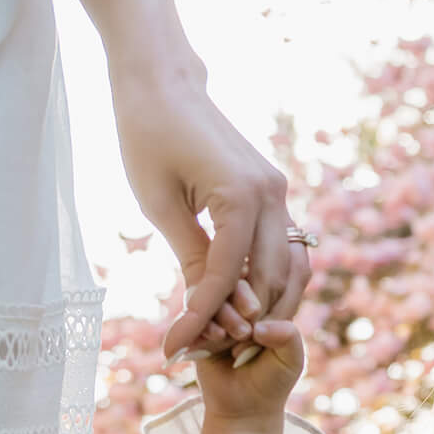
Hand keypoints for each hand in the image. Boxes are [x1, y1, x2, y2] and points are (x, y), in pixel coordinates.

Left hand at [108, 63, 292, 356]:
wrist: (164, 82)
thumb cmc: (148, 136)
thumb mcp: (160, 205)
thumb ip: (190, 256)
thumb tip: (204, 307)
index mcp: (242, 197)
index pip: (227, 276)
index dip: (201, 318)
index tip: (174, 349)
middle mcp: (271, 194)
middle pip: (268, 279)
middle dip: (238, 321)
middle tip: (200, 351)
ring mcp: (277, 190)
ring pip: (285, 267)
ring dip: (259, 303)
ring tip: (220, 333)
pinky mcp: (271, 188)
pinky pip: (278, 245)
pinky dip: (262, 276)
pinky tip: (234, 299)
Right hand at [182, 239, 310, 425]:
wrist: (243, 409)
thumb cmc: (272, 380)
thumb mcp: (291, 359)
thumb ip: (287, 336)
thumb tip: (259, 325)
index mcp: (270, 303)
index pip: (267, 278)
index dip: (262, 295)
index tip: (261, 325)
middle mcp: (242, 304)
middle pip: (238, 280)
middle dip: (241, 299)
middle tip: (245, 332)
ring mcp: (218, 314)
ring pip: (215, 294)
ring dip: (223, 312)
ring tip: (230, 337)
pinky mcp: (197, 328)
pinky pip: (194, 313)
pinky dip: (204, 323)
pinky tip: (214, 338)